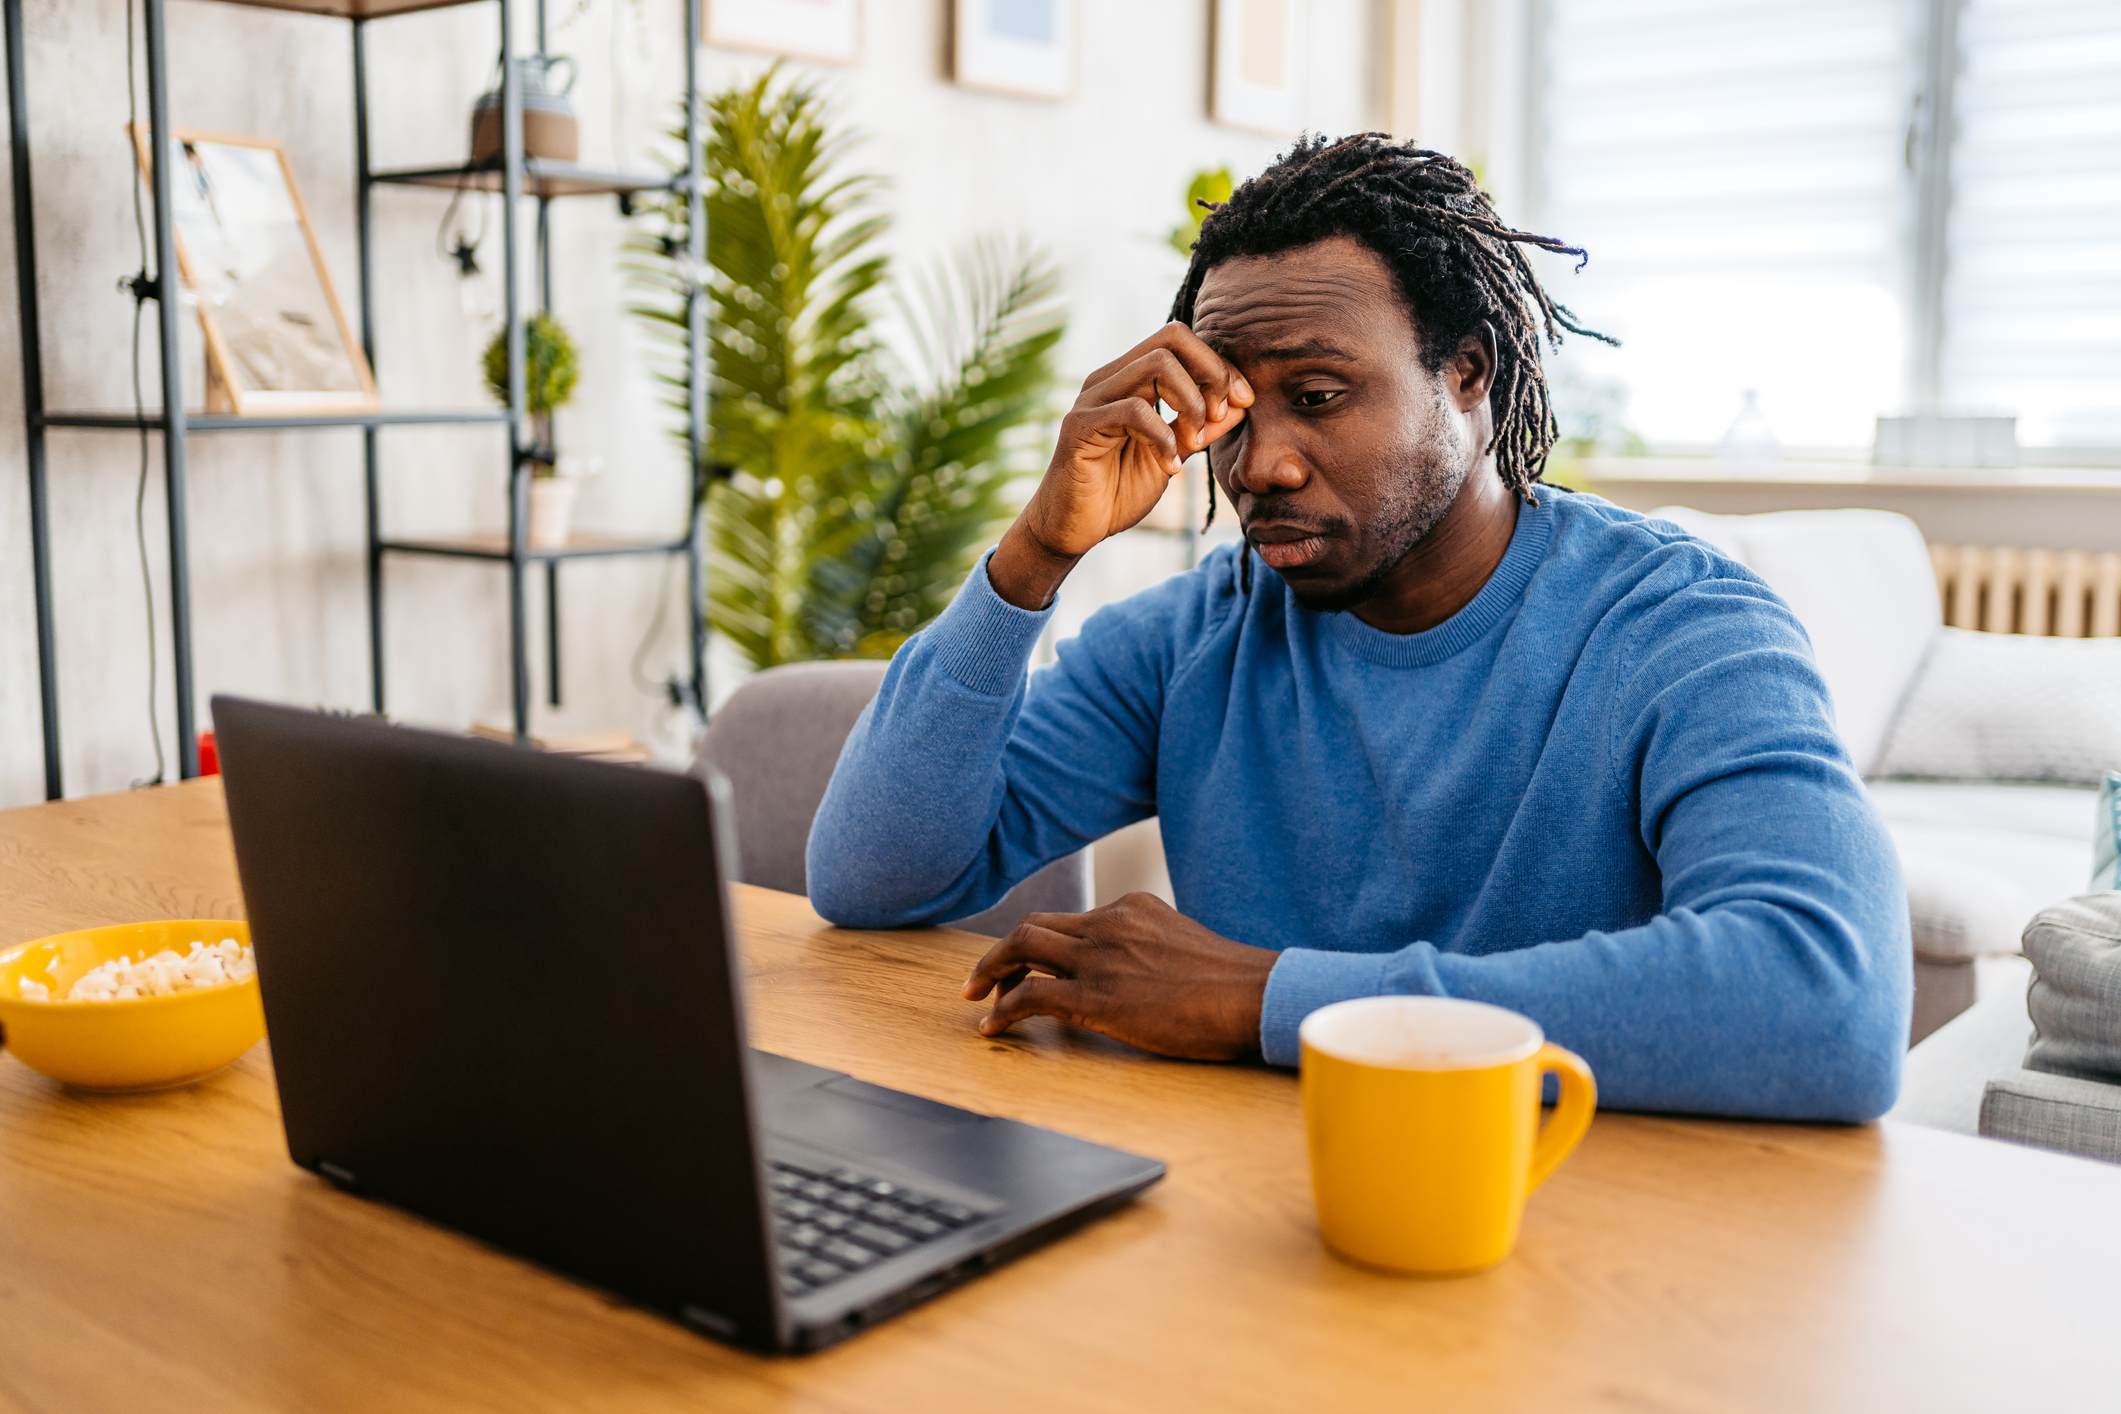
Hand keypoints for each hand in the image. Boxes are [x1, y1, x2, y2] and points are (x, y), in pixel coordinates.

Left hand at [960, 892, 1277, 1060]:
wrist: (1253, 995)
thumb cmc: (1233, 984)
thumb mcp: (1186, 944)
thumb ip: (1154, 947)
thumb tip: (1142, 972)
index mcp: (1132, 907)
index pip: (1071, 920)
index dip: (1042, 945)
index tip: (1030, 965)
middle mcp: (1109, 924)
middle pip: (1034, 926)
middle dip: (1001, 952)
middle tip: (981, 978)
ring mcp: (1099, 958)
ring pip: (1021, 948)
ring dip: (990, 972)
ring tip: (974, 997)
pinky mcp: (1096, 997)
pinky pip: (1031, 996)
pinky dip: (1003, 1010)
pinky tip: (993, 1028)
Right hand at [988, 323, 1252, 608]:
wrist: (1073, 529)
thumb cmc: (1118, 491)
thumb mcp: (1174, 454)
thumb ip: (1201, 427)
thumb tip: (1242, 403)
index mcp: (1130, 378)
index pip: (1180, 341)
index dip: (1219, 365)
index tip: (1243, 401)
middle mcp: (1110, 378)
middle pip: (1171, 338)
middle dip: (1211, 374)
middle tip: (1218, 416)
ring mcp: (1092, 398)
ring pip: (1156, 365)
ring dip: (1189, 403)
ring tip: (1192, 444)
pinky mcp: (1080, 426)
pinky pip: (1134, 411)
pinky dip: (1163, 437)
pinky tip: (1170, 467)